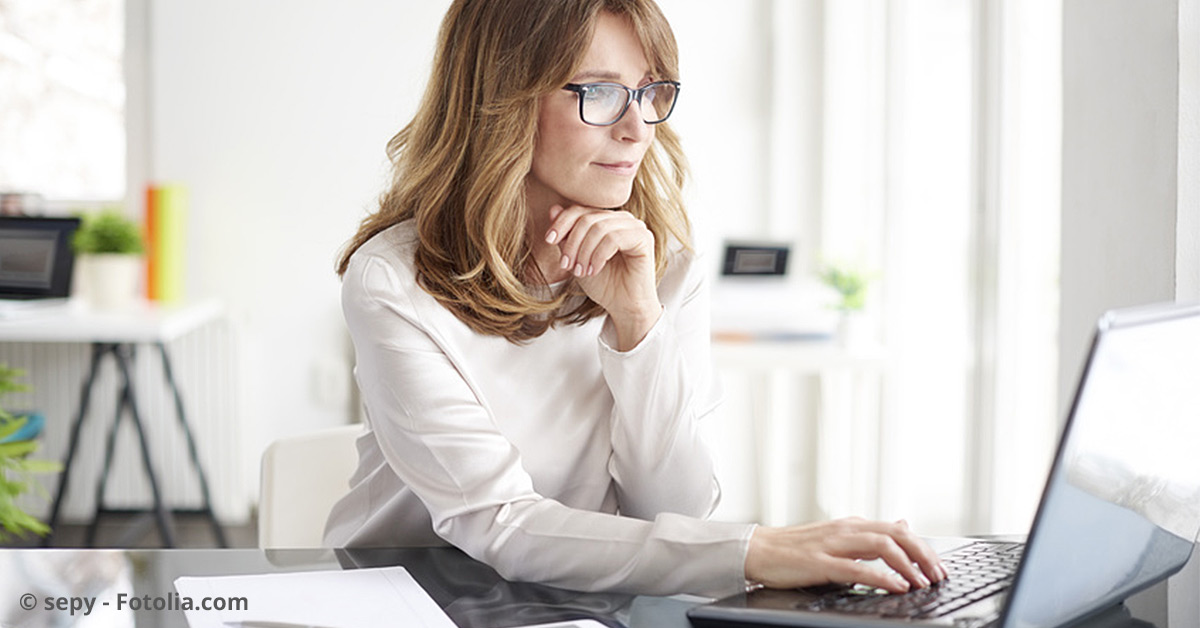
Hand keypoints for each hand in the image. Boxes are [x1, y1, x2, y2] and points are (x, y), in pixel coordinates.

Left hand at [545, 204, 661, 348]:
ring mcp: (635, 227)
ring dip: (584, 252)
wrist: (624, 307)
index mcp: (607, 219)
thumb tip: (553, 209)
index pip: (580, 210)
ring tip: (581, 271)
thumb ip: (567, 236)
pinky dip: (598, 255)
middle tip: (567, 265)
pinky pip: (614, 238)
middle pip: (587, 218)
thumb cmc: (603, 284)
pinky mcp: (644, 238)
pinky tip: (595, 270)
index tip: (549, 240)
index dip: (561, 223)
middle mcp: (622, 219)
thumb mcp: (576, 258)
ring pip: (599, 227)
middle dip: (572, 243)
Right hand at [744, 518, 947, 593]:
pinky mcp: (820, 562)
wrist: (758, 550)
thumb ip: (870, 534)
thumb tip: (903, 524)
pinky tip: (896, 586)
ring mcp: (833, 544)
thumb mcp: (838, 536)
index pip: (897, 530)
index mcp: (852, 525)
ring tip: (923, 582)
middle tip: (939, 574)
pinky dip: (881, 577)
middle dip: (923, 554)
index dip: (922, 547)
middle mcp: (846, 529)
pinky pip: (856, 568)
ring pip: (881, 546)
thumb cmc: (794, 548)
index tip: (939, 566)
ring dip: (908, 564)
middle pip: (896, 534)